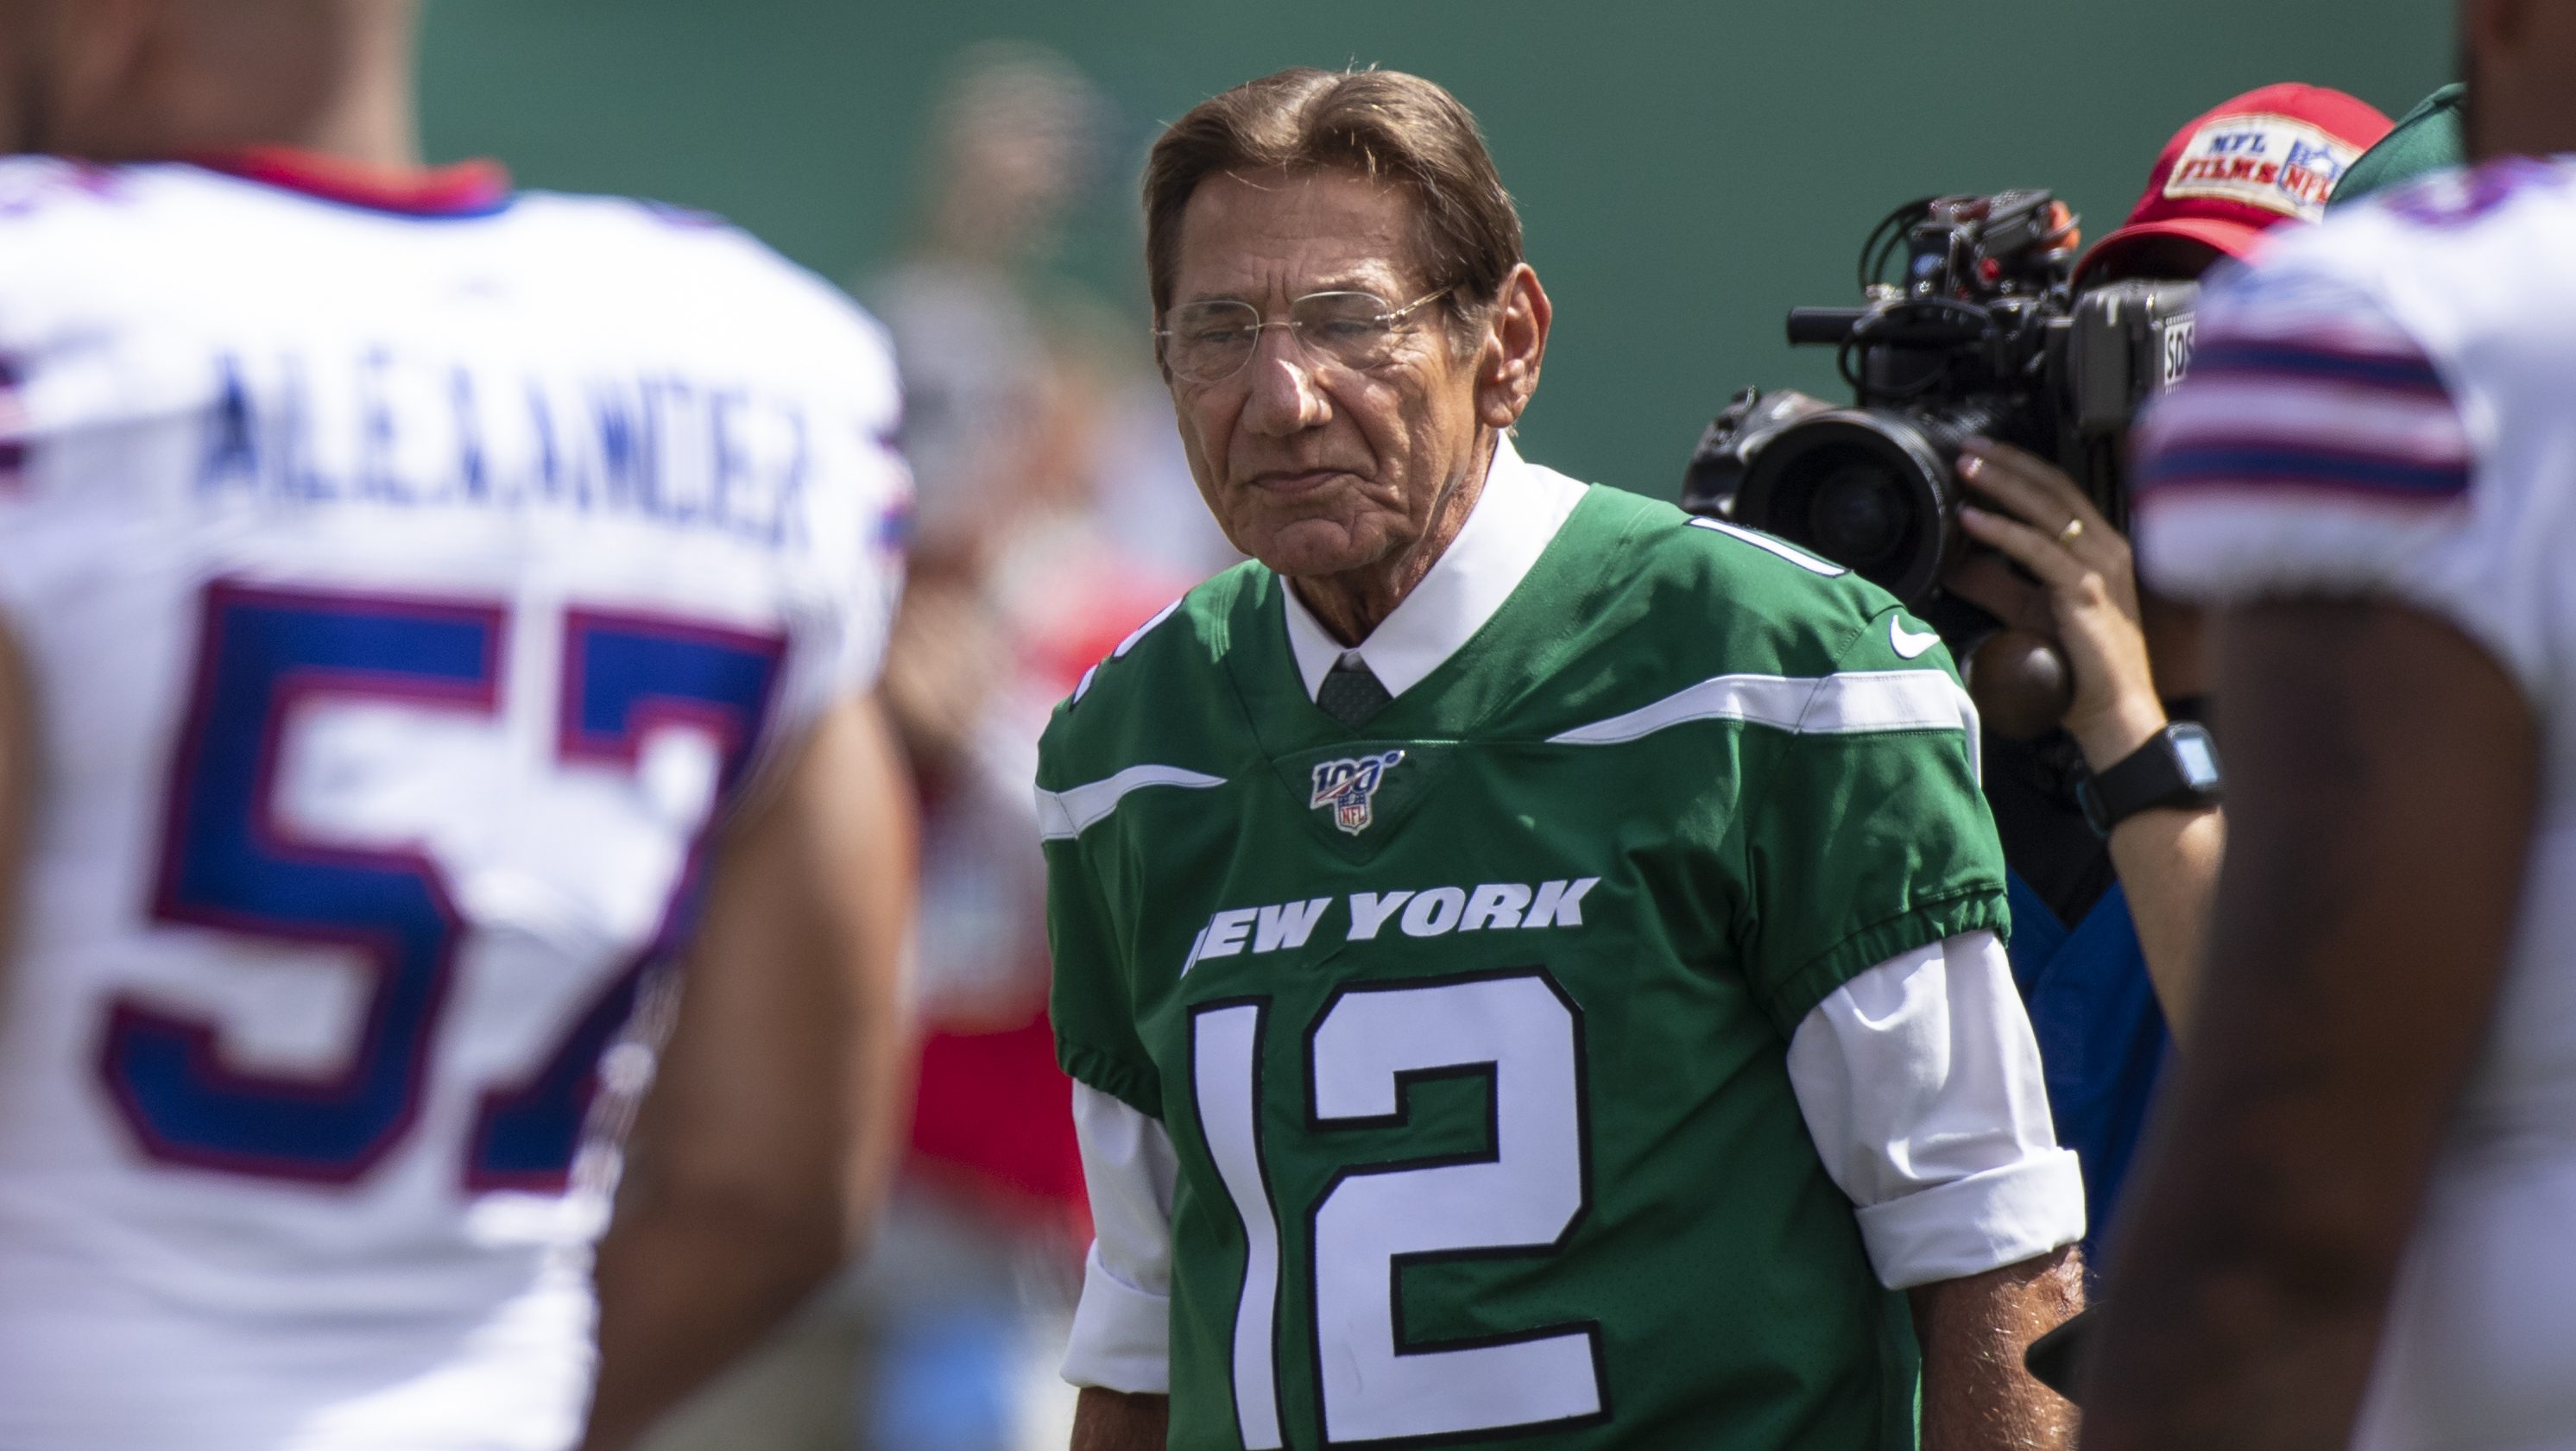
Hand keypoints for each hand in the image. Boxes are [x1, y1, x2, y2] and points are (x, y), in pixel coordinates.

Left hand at [1947, 439, 2164, 768]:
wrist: (2114, 711)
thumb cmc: (2080, 668)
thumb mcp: (2028, 613)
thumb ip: (1996, 585)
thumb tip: (1958, 562)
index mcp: (2100, 548)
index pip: (2060, 492)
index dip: (2021, 467)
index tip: (1983, 453)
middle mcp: (2106, 549)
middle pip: (2054, 488)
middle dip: (2009, 462)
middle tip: (1968, 446)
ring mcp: (2101, 567)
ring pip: (2046, 510)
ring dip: (2001, 484)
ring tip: (1965, 469)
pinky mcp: (2087, 590)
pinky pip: (2037, 550)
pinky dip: (2001, 530)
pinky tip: (1971, 518)